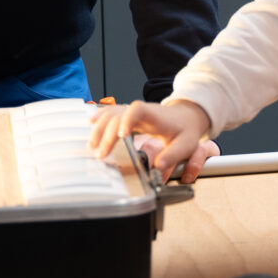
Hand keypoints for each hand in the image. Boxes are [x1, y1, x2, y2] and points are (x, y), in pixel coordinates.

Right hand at [89, 98, 213, 181]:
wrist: (186, 117)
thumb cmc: (185, 129)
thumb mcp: (186, 144)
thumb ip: (173, 155)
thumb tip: (158, 167)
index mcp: (154, 116)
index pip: (137, 110)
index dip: (127, 120)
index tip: (122, 135)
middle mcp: (141, 111)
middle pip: (118, 115)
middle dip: (107, 134)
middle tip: (102, 154)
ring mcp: (133, 112)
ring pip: (111, 113)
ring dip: (100, 128)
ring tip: (92, 145)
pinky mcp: (129, 115)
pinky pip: (112, 112)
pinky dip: (100, 116)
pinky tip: (90, 122)